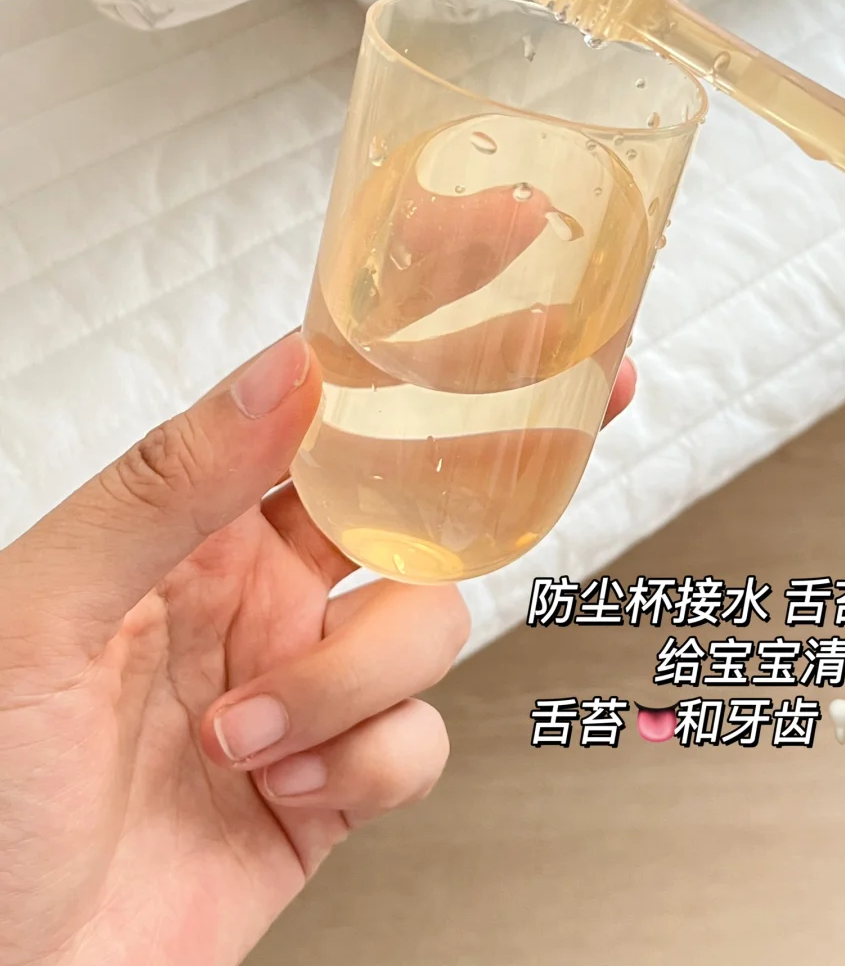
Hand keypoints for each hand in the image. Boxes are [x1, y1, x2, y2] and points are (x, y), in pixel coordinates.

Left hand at [0, 334, 635, 965]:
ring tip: (247, 734)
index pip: (325, 415)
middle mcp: (264, 593)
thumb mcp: (45, 612)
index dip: (411, 367)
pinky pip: (416, 741)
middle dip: (479, 487)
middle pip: (411, 510)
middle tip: (532, 460)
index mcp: (199, 524)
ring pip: (428, 627)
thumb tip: (287, 371)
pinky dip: (364, 762)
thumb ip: (166, 484)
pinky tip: (282, 787)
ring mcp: (307, 686)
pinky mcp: (336, 783)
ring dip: (354, 682)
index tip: (503, 322)